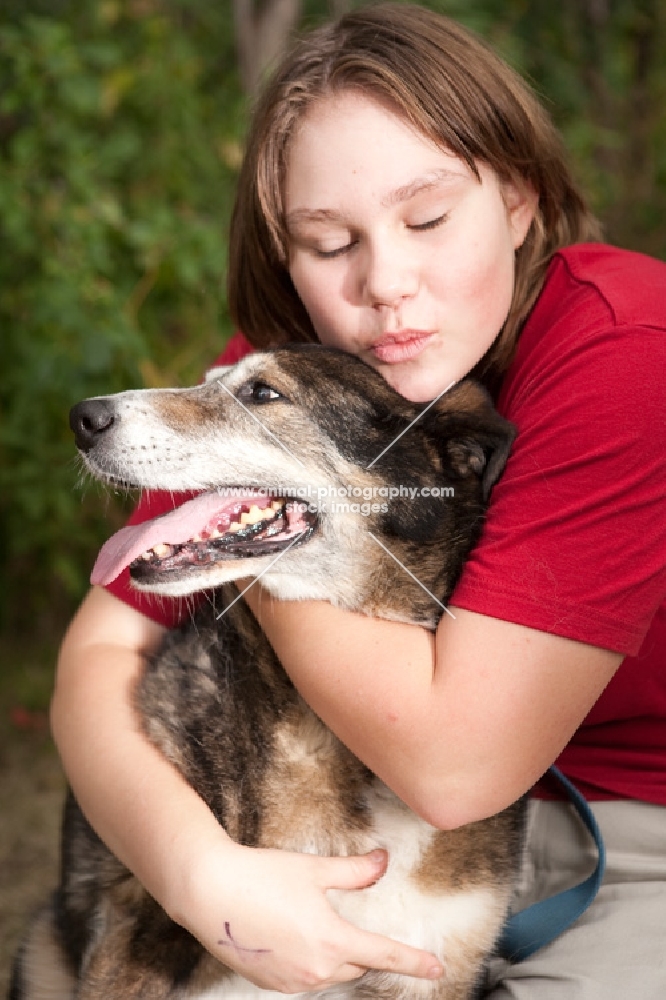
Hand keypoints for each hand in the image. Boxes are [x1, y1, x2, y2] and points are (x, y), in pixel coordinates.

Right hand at [170, 837, 443, 992]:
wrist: (209, 892)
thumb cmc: (262, 876)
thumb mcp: (314, 869)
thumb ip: (355, 871)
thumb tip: (383, 862)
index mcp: (332, 941)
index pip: (385, 956)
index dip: (414, 962)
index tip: (436, 969)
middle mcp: (315, 969)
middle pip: (356, 965)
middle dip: (363, 950)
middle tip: (355, 927)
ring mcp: (291, 980)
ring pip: (329, 973)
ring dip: (335, 956)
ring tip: (315, 924)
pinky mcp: (270, 982)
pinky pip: (304, 977)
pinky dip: (309, 960)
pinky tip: (292, 935)